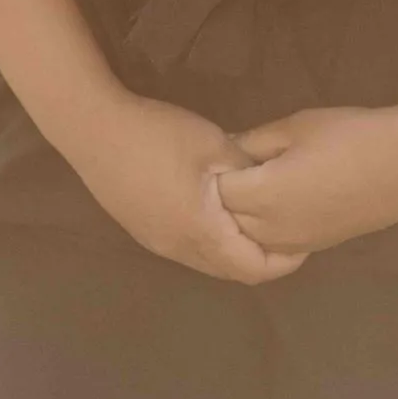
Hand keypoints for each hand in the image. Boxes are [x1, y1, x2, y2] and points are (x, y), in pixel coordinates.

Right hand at [64, 90, 312, 284]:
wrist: (93, 128)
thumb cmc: (158, 135)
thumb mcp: (214, 144)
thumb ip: (246, 170)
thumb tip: (270, 186)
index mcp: (202, 233)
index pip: (253, 268)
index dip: (283, 261)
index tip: (304, 239)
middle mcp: (179, 249)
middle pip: (230, 270)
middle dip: (261, 256)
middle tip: (283, 230)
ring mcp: (156, 241)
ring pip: (207, 260)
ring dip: (232, 248)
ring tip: (252, 219)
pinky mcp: (142, 228)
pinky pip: (186, 247)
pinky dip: (210, 239)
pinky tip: (212, 209)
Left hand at [216, 104, 397, 253]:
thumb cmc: (347, 136)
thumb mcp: (294, 127)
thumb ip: (254, 142)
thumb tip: (225, 149)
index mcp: (263, 197)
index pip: (216, 192)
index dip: (213, 170)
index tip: (218, 149)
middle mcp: (273, 230)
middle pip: (228, 219)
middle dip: (224, 194)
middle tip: (233, 163)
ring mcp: (295, 244)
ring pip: (249, 238)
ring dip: (243, 215)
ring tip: (254, 181)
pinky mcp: (315, 247)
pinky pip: (274, 246)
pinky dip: (265, 228)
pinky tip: (276, 201)